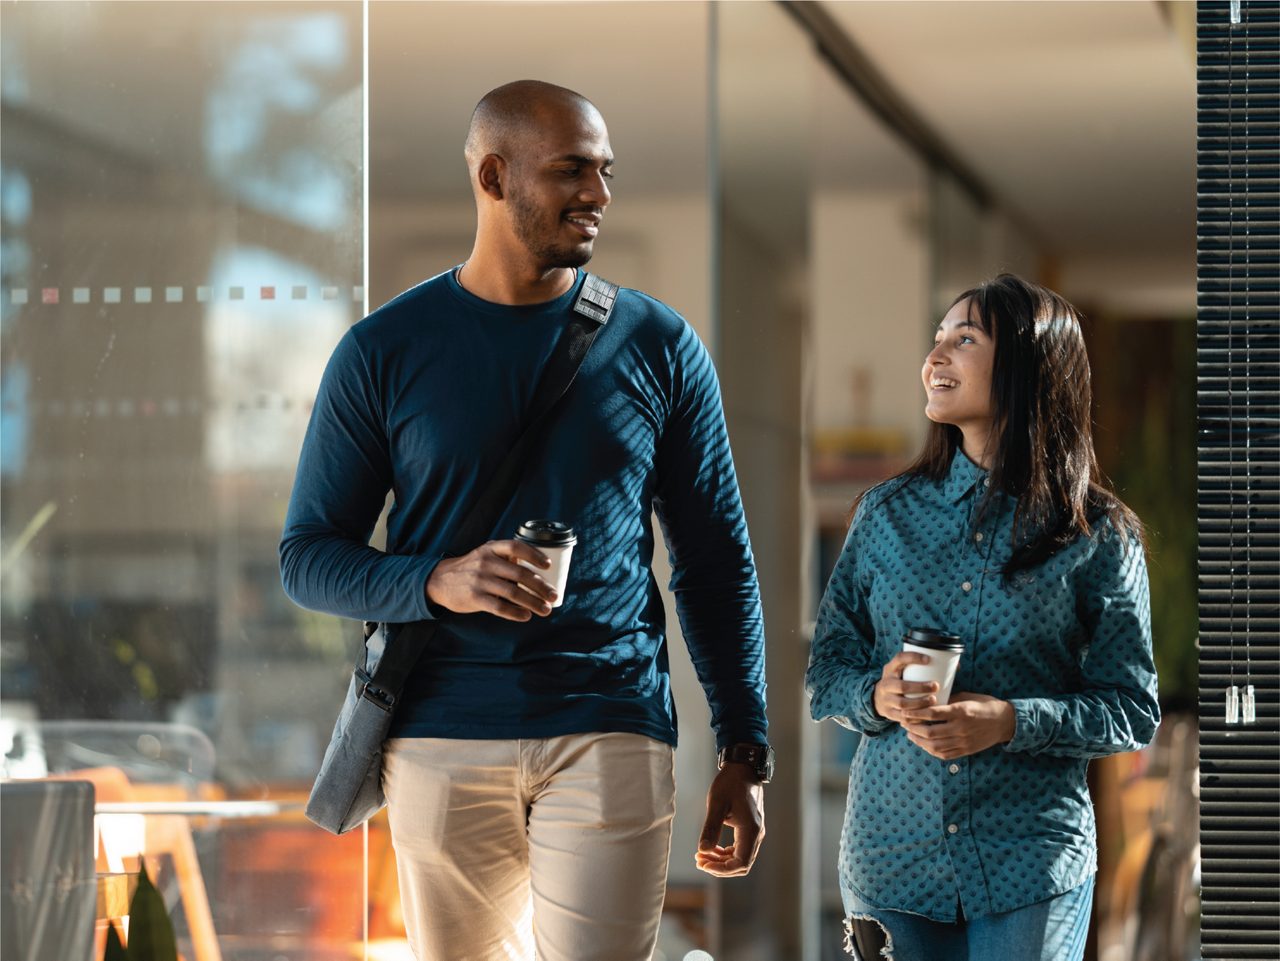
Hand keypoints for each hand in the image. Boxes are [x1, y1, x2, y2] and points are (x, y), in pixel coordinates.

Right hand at [425, 540, 556, 620]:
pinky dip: (516, 613)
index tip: (548, 566)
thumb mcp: (485, 555)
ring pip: (513, 593)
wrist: (440, 581)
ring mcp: (480, 581)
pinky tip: (526, 616)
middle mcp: (486, 562)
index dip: (535, 555)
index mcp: (491, 548)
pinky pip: (500, 607)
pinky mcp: (475, 598)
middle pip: (520, 574)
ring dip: (533, 602)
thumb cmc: (471, 568)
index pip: (516, 547)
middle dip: (541, 586)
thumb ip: (506, 558)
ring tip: (545, 609)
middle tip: (553, 596)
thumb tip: (537, 571)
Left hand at [695, 764, 764, 876]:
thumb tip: (703, 850)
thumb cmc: (730, 783)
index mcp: (750, 831)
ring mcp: (755, 832)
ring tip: (702, 856)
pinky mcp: (750, 828)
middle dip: (719, 866)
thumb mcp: (717, 804)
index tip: (703, 863)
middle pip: (741, 864)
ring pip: (741, 858)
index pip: (740, 863)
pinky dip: (726, 853)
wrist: (743, 768)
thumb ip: (711, 828)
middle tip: (699, 860)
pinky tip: (712, 848)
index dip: (722, 869)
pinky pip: (741, 848)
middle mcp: (756, 834)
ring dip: (722, 861)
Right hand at [872, 650, 938, 722]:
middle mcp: (886, 684)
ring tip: (933, 700)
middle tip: (936, 686)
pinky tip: (926, 715)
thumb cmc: (898, 681)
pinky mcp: (888, 712)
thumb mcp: (901, 671)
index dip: (913, 658)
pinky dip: (916, 717)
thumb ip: (918, 667)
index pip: (899, 659)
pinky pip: (903, 717)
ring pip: (903, 704)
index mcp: (890, 669)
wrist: (877, 698)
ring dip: (920, 703)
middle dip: (920, 687)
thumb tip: (954, 665)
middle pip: (902, 686)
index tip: (928, 659)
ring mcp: (886, 699)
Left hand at [900, 692, 1015, 759]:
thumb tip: (927, 700)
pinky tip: (923, 744)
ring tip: (910, 733)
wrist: (1005, 722)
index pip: (932, 713)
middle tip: (903, 722)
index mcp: (961, 712)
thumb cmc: (984, 704)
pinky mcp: (966, 750)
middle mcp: (961, 728)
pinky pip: (944, 754)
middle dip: (913, 727)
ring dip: (919, 740)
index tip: (905, 710)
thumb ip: (948, 700)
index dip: (915, 713)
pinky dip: (930, 750)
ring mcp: (964, 741)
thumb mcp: (966, 697)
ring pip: (935, 745)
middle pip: (930, 731)